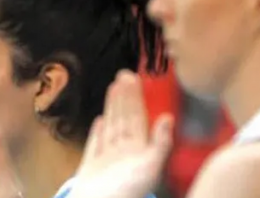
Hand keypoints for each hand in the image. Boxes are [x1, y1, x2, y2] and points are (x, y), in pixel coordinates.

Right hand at [65, 70, 172, 197]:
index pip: (138, 118)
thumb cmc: (127, 193)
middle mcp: (123, 152)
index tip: (135, 78)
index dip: (136, 98)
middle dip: (124, 97)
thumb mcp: (151, 167)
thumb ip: (160, 143)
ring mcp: (107, 159)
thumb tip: (168, 117)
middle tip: (124, 74)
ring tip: (113, 88)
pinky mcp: (90, 167)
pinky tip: (99, 120)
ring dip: (112, 107)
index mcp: (139, 151)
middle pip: (124, 119)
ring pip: (111, 126)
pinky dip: (97, 133)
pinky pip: (95, 145)